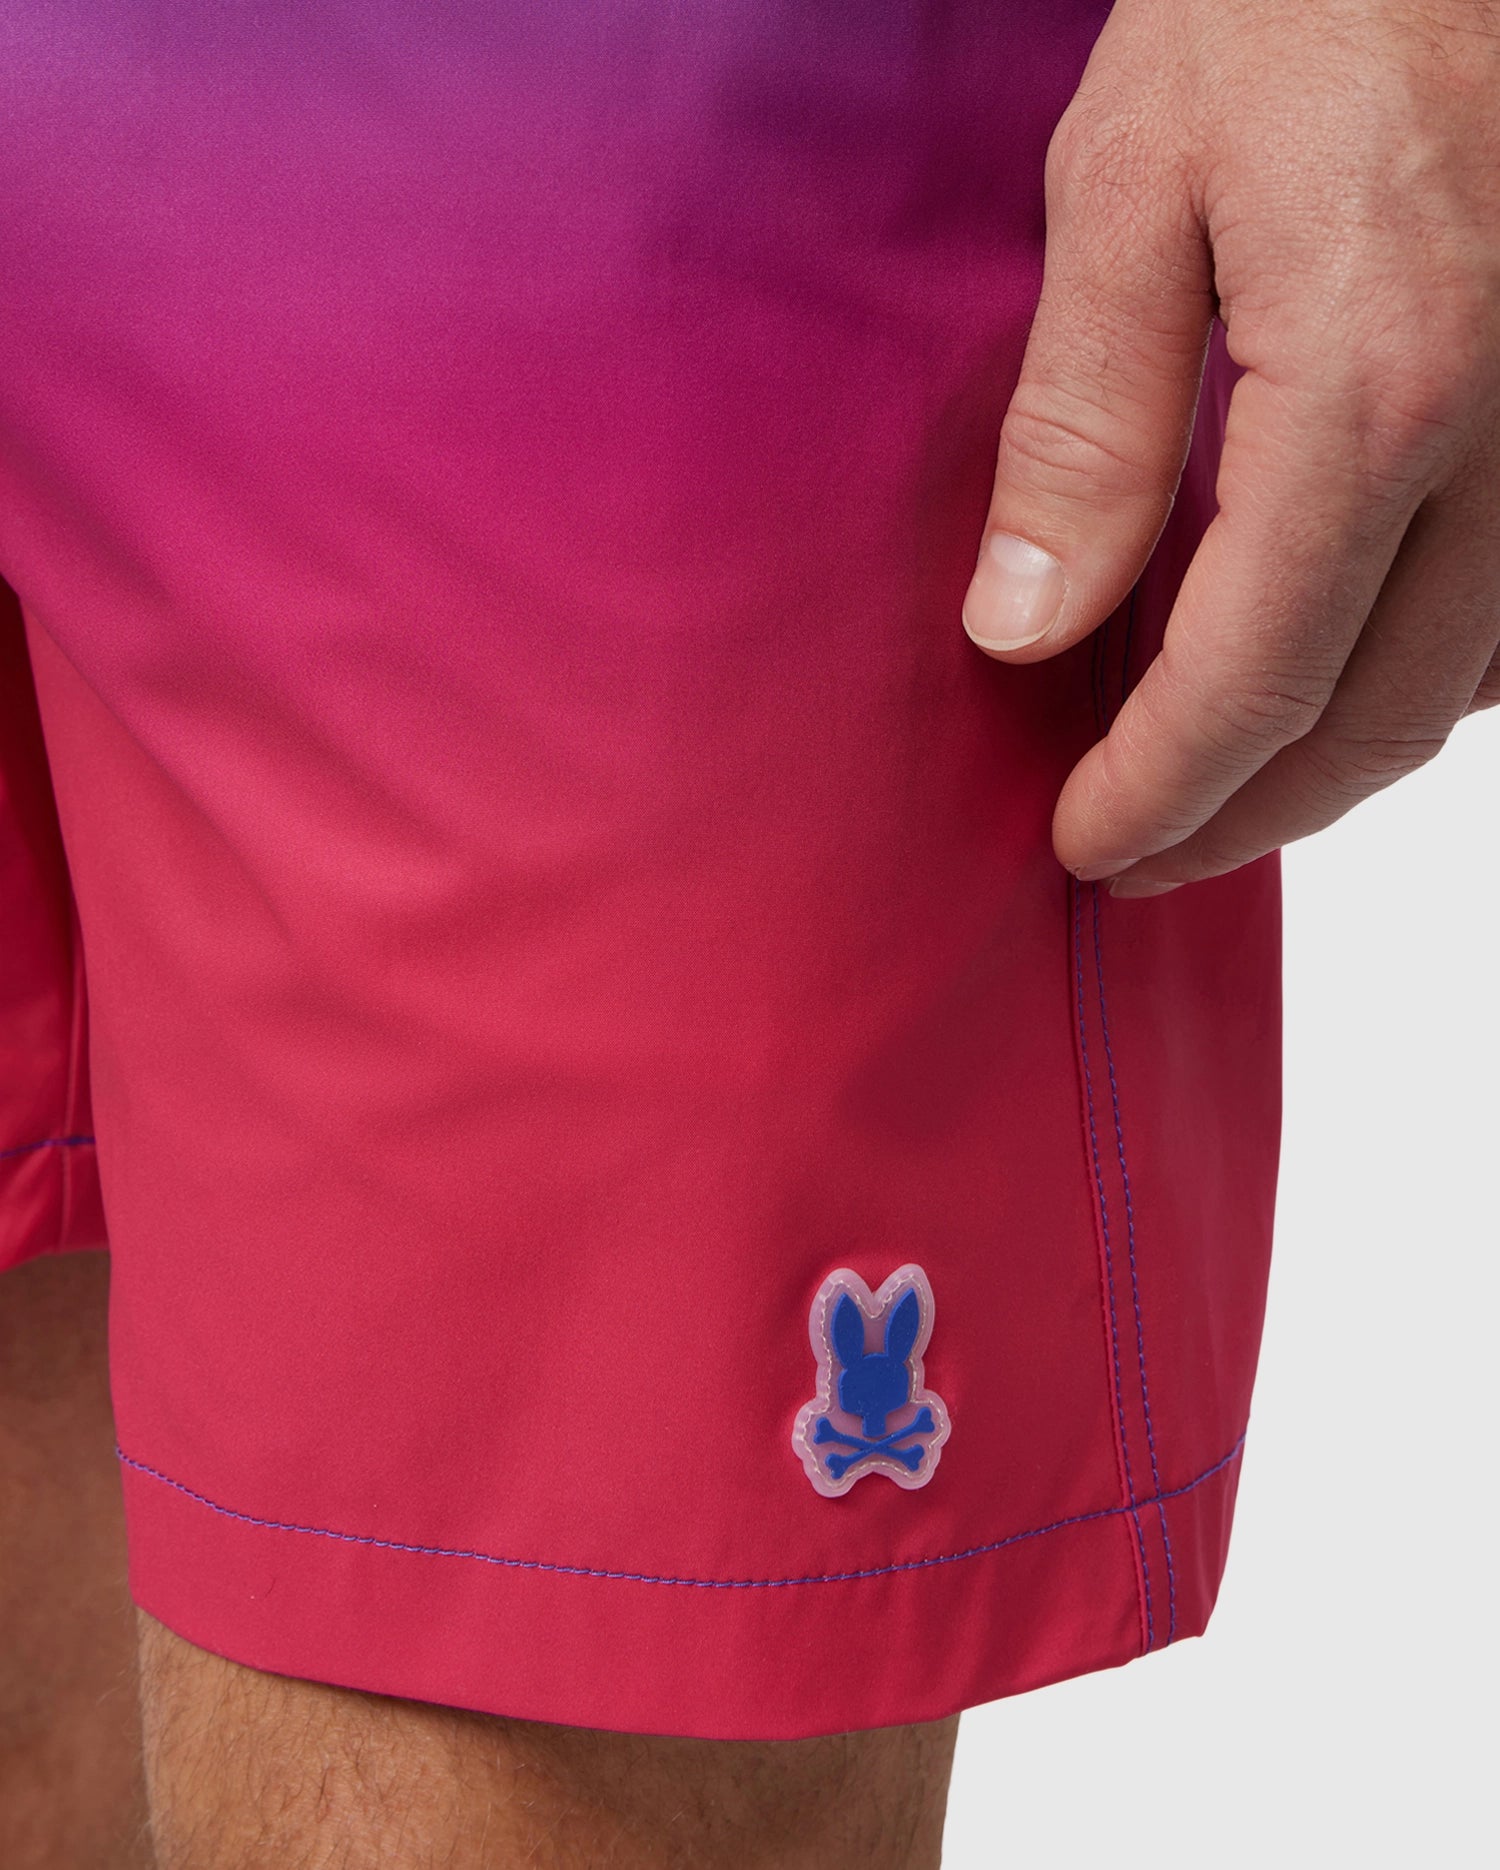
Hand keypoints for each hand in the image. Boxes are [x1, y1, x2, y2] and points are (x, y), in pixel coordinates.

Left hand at [961, 0, 1499, 895]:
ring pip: (1461, 689)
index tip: (1087, 846)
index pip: (1250, 685)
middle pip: (1374, 725)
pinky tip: (1328, 673)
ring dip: (1331, 764)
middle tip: (1140, 855)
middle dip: (1245, 820)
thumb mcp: (1135, 182)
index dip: (1161, 794)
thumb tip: (1023, 627)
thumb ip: (1085, 425)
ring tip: (1215, 787)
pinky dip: (1412, 676)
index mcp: (1374, 396)